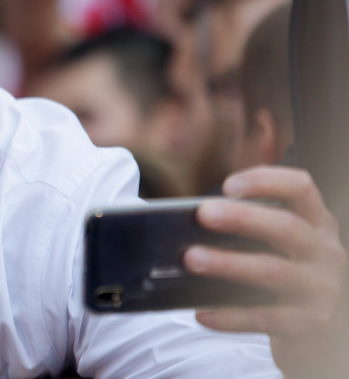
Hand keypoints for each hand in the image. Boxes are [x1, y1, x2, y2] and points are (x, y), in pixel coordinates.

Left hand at [183, 166, 348, 378]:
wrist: (322, 335)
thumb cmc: (287, 279)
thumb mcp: (281, 249)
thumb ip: (249, 233)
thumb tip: (190, 228)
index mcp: (317, 224)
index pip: (300, 188)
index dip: (265, 181)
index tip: (227, 186)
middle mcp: (326, 253)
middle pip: (287, 227)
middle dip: (242, 218)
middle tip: (202, 214)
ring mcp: (322, 289)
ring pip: (273, 272)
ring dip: (228, 264)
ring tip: (191, 259)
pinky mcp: (311, 324)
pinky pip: (264, 317)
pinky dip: (229, 315)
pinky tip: (202, 313)